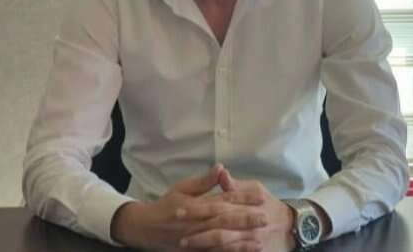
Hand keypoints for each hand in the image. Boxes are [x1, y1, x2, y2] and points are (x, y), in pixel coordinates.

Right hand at [110, 164, 267, 250]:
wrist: (147, 228)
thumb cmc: (167, 205)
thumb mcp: (183, 188)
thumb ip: (204, 181)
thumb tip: (221, 167)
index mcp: (195, 206)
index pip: (223, 200)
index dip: (242, 199)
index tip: (260, 196)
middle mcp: (197, 224)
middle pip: (225, 221)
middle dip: (246, 220)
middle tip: (265, 218)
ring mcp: (196, 240)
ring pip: (221, 241)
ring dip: (241, 240)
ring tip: (259, 238)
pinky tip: (245, 251)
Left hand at [180, 171, 295, 251]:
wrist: (291, 226)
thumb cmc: (268, 203)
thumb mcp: (255, 188)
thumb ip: (235, 185)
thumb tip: (220, 171)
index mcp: (248, 201)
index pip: (218, 204)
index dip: (197, 209)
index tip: (177, 211)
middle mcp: (250, 220)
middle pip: (219, 226)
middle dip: (197, 230)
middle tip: (179, 233)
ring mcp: (252, 238)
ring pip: (224, 243)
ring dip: (204, 243)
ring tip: (185, 244)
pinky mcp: (253, 250)